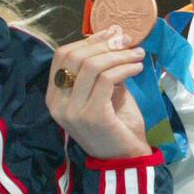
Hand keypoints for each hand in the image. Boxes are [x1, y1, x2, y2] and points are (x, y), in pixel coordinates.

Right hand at [46, 26, 151, 160]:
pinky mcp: (91, 115)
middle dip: (104, 44)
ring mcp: (72, 111)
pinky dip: (124, 68)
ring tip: (138, 55)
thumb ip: (102, 69)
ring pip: (91, 66)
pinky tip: (137, 68)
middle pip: (74, 57)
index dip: (88, 41)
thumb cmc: (116, 125)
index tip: (112, 34)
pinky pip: (106, 80)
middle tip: (128, 41)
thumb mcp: (104, 92)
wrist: (125, 159)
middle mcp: (57, 103)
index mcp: (55, 96)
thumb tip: (113, 36)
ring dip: (118, 55)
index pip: (62, 56)